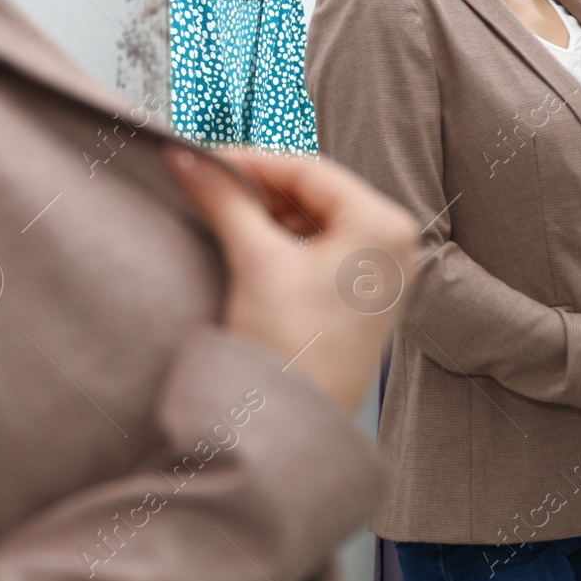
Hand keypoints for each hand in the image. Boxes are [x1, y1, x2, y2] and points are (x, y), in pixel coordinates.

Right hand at [167, 144, 418, 412]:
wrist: (293, 425)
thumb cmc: (292, 346)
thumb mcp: (256, 258)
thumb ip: (223, 198)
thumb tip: (185, 155)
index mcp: (384, 225)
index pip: (309, 170)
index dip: (252, 161)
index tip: (205, 159)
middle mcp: (394, 245)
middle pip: (315, 192)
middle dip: (259, 188)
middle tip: (208, 183)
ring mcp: (381, 274)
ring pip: (315, 219)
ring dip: (268, 214)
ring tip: (221, 213)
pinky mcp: (361, 298)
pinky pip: (320, 249)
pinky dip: (283, 241)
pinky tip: (247, 242)